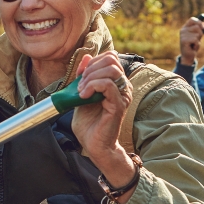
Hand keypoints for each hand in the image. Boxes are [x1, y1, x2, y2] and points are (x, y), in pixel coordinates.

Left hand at [71, 52, 138, 203]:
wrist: (93, 145)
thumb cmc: (89, 124)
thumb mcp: (82, 93)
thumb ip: (84, 76)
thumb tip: (86, 57)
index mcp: (116, 83)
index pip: (110, 58)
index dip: (93, 62)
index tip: (81, 77)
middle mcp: (123, 87)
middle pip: (111, 61)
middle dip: (91, 69)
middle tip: (80, 85)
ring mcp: (122, 95)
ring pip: (110, 70)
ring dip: (91, 77)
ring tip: (81, 91)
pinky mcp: (119, 105)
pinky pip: (107, 85)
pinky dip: (92, 86)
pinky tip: (83, 95)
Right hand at [178, 16, 203, 65]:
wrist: (188, 55)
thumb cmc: (193, 45)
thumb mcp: (198, 35)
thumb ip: (201, 29)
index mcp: (185, 27)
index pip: (192, 19)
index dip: (199, 22)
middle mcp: (183, 30)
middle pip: (197, 26)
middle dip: (200, 33)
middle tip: (196, 39)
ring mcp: (183, 35)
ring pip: (197, 34)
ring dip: (198, 40)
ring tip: (194, 44)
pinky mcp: (184, 41)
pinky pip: (196, 40)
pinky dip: (197, 44)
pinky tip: (193, 47)